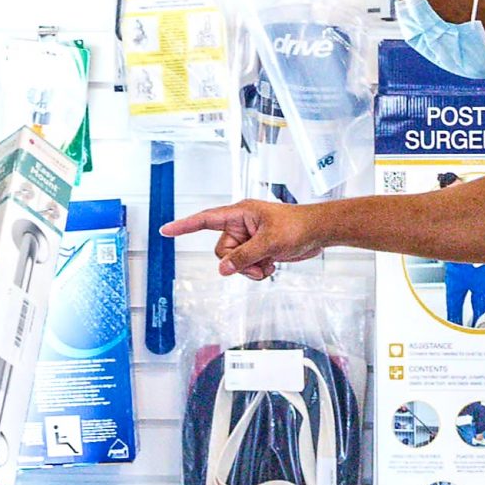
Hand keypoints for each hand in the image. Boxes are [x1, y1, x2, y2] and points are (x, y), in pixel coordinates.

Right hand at [161, 195, 324, 279]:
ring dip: (249, 268)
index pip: (205, 219)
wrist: (318, 232)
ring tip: (268, 263)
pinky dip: (257, 270)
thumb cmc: (298, 226)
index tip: (166, 230)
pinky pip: (245, 266)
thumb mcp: (269, 242)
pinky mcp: (257, 250)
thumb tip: (223, 269)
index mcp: (240, 213)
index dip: (184, 226)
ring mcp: (249, 238)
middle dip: (237, 262)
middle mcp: (241, 225)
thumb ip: (244, 256)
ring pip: (233, 262)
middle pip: (221, 250)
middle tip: (258, 262)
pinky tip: (272, 264)